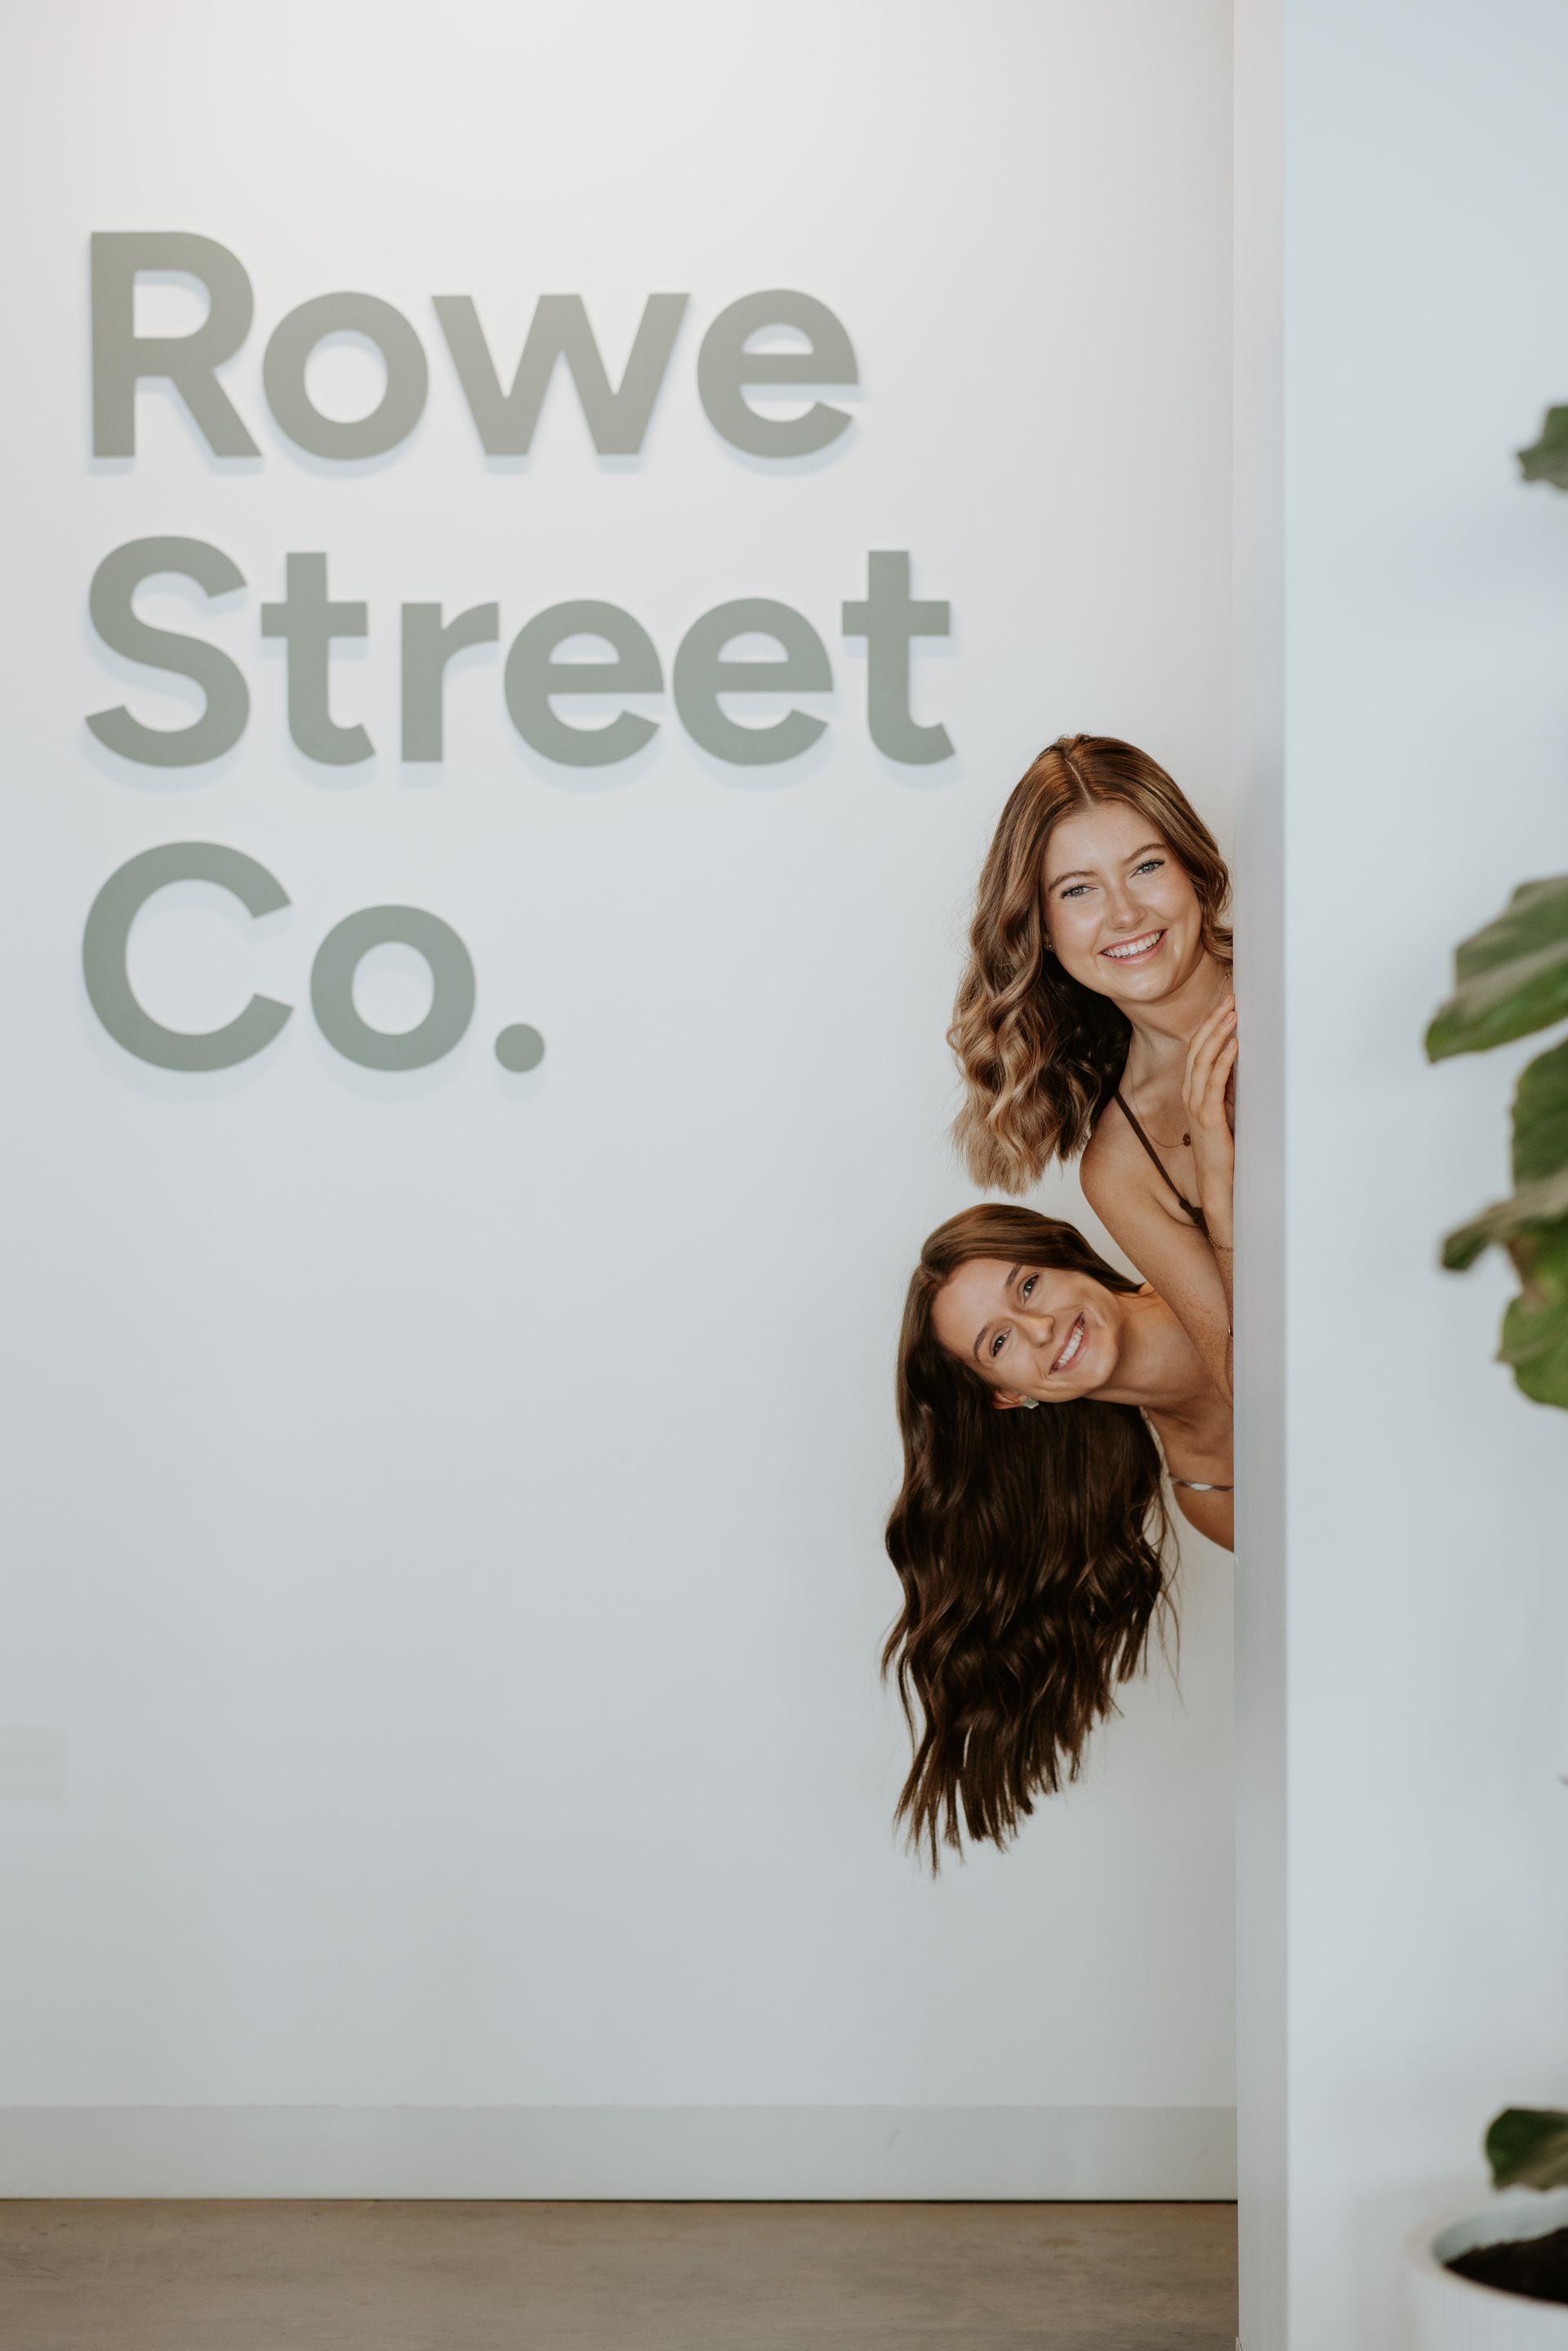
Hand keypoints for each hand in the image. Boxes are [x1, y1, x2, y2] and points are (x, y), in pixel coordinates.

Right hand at [1182, 994, 1236, 1235]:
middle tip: (1230, 998)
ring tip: (1232, 1013)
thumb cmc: (1225, 1149)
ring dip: (1218, 1034)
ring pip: (1202, 1061)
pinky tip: (1235, 1044)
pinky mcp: (1208, 1118)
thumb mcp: (1229, 1111)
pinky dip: (1223, 1060)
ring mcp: (1197, 1106)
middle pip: (1197, 1049)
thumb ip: (1230, 1089)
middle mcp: (1191, 1096)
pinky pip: (1213, 1083)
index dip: (1209, 1026)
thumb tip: (1243, 1062)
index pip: (1198, 1051)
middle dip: (1214, 1021)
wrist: (1218, 1183)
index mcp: (1194, 1092)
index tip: (1225, 1005)